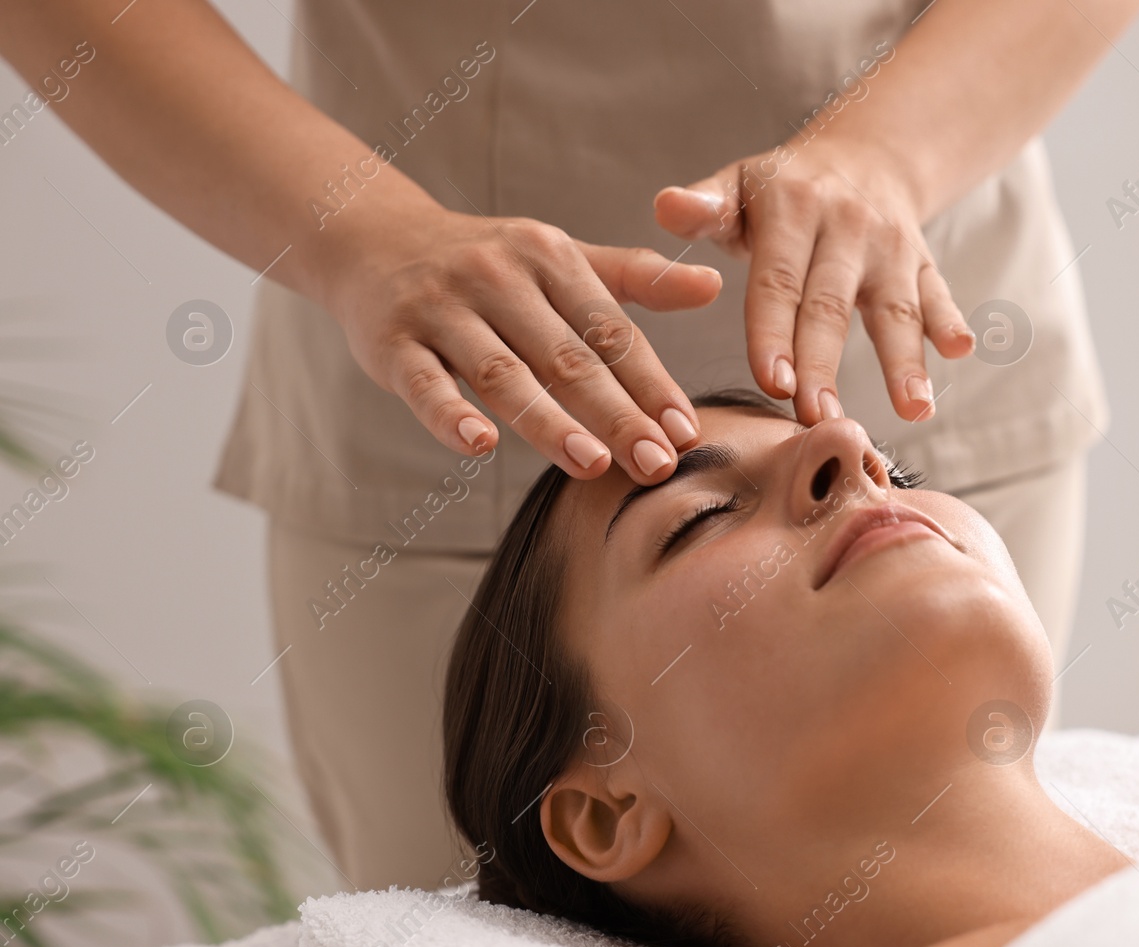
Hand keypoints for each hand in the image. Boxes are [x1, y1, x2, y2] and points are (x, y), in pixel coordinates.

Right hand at [314, 204, 722, 481]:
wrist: (374, 241)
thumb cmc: (488, 263)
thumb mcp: (561, 259)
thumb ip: (635, 278)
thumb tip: (713, 287)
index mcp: (549, 257)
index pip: (610, 331)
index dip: (651, 383)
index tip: (685, 432)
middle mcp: (498, 277)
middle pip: (567, 357)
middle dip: (618, 414)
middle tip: (657, 464)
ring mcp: (442, 309)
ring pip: (504, 374)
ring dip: (549, 420)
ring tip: (593, 463)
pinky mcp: (392, 342)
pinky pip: (423, 384)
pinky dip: (450, 415)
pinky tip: (480, 446)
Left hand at [654, 140, 974, 425]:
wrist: (865, 151)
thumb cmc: (781, 189)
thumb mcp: (738, 184)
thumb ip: (704, 205)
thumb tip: (666, 207)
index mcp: (792, 210)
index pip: (778, 280)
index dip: (774, 331)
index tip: (771, 381)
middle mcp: (846, 226)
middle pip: (831, 306)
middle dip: (825, 364)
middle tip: (818, 417)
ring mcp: (890, 246)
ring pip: (896, 307)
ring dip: (905, 361)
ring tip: (913, 411)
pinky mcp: (924, 261)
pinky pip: (938, 293)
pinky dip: (949, 321)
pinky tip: (959, 351)